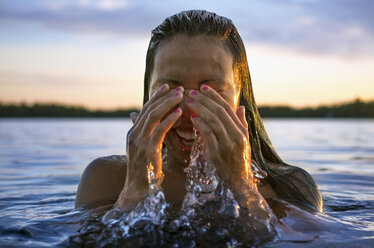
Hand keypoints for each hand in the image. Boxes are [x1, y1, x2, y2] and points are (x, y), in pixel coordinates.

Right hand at [114, 84, 183, 210]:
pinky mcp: (148, 149)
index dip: (156, 97)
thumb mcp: (142, 150)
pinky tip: (180, 112)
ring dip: (168, 103)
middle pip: (149, 109)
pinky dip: (170, 119)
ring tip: (181, 95)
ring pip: (153, 115)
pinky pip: (160, 130)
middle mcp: (134, 134)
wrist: (137, 190)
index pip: (145, 110)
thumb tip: (139, 119)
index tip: (168, 87)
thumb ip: (144, 134)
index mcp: (133, 133)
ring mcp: (140, 141)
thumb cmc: (144, 172)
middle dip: (164, 97)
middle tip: (179, 88)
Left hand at [186, 85, 251, 188]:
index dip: (215, 97)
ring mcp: (228, 145)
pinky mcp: (217, 153)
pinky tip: (192, 117)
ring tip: (188, 101)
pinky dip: (200, 123)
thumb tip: (241, 107)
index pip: (227, 108)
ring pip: (214, 120)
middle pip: (220, 112)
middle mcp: (237, 136)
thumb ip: (242, 124)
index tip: (203, 88)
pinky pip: (208, 134)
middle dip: (205, 100)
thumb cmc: (238, 163)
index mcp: (241, 131)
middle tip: (191, 92)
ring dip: (200, 108)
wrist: (237, 186)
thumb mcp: (243, 143)